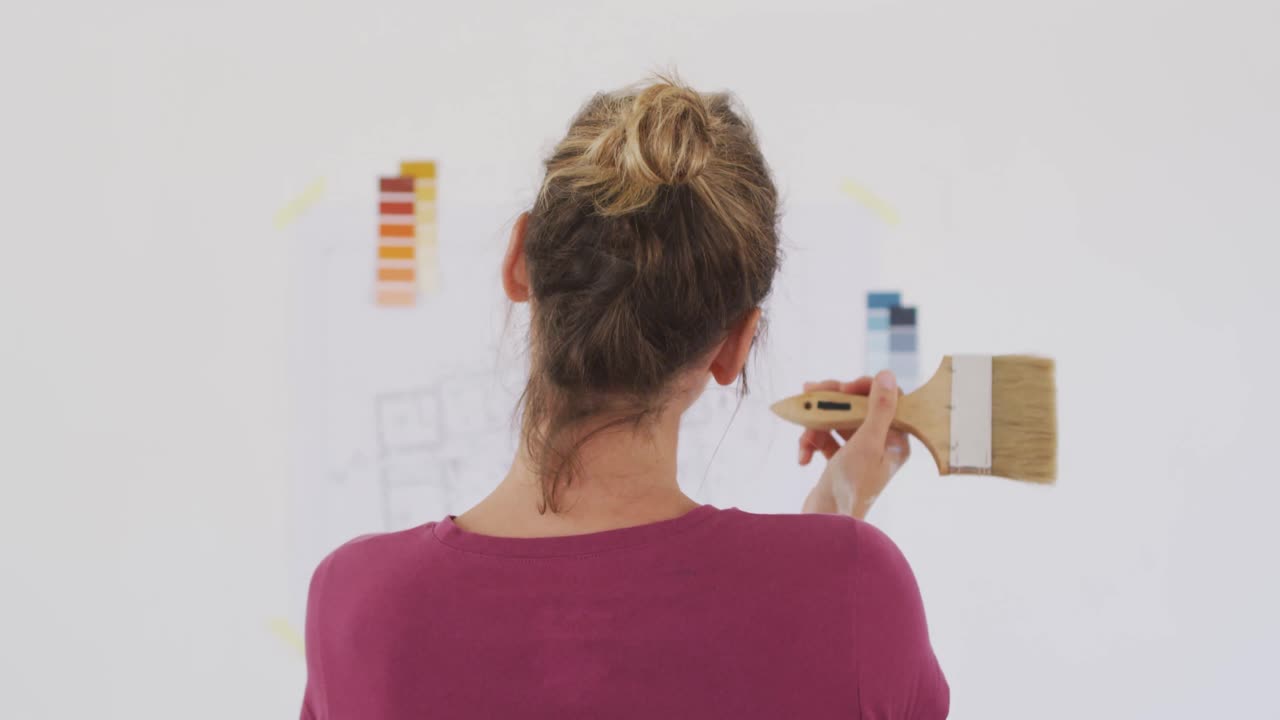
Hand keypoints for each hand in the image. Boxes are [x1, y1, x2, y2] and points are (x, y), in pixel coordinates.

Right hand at [798, 370, 909, 518]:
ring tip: (803, 433)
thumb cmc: (852, 487)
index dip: (863, 388)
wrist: (827, 524)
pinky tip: (803, 458)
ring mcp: (859, 454)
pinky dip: (811, 444)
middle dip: (831, 402)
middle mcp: (881, 445)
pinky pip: (825, 440)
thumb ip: (879, 408)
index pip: (885, 399)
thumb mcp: (867, 442)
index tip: (842, 388)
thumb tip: (888, 374)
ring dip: (816, 425)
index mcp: (896, 441)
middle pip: (856, 407)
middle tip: (809, 389)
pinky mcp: (839, 463)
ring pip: (836, 421)